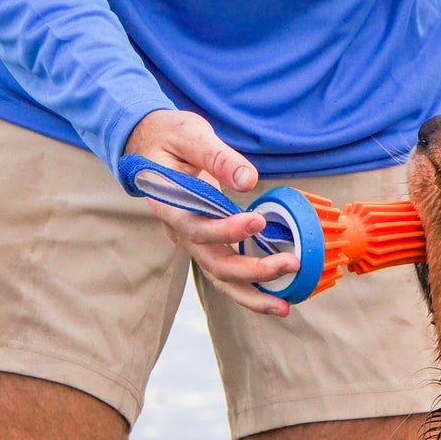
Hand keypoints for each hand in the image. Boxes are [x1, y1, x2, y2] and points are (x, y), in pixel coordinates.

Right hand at [124, 108, 296, 317]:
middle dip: (253, 270)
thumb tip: (248, 180)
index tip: (257, 221)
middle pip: (214, 264)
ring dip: (252, 292)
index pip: (198, 229)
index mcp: (170, 206)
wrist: (150, 143)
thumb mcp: (189, 133)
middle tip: (290, 262)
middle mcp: (180, 231)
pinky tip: (276, 294)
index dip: (227, 231)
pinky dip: (249, 285)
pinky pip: (227, 269)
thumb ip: (216, 156)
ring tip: (284, 306)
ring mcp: (193, 239)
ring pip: (220, 276)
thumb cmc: (169, 135)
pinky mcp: (207, 239)